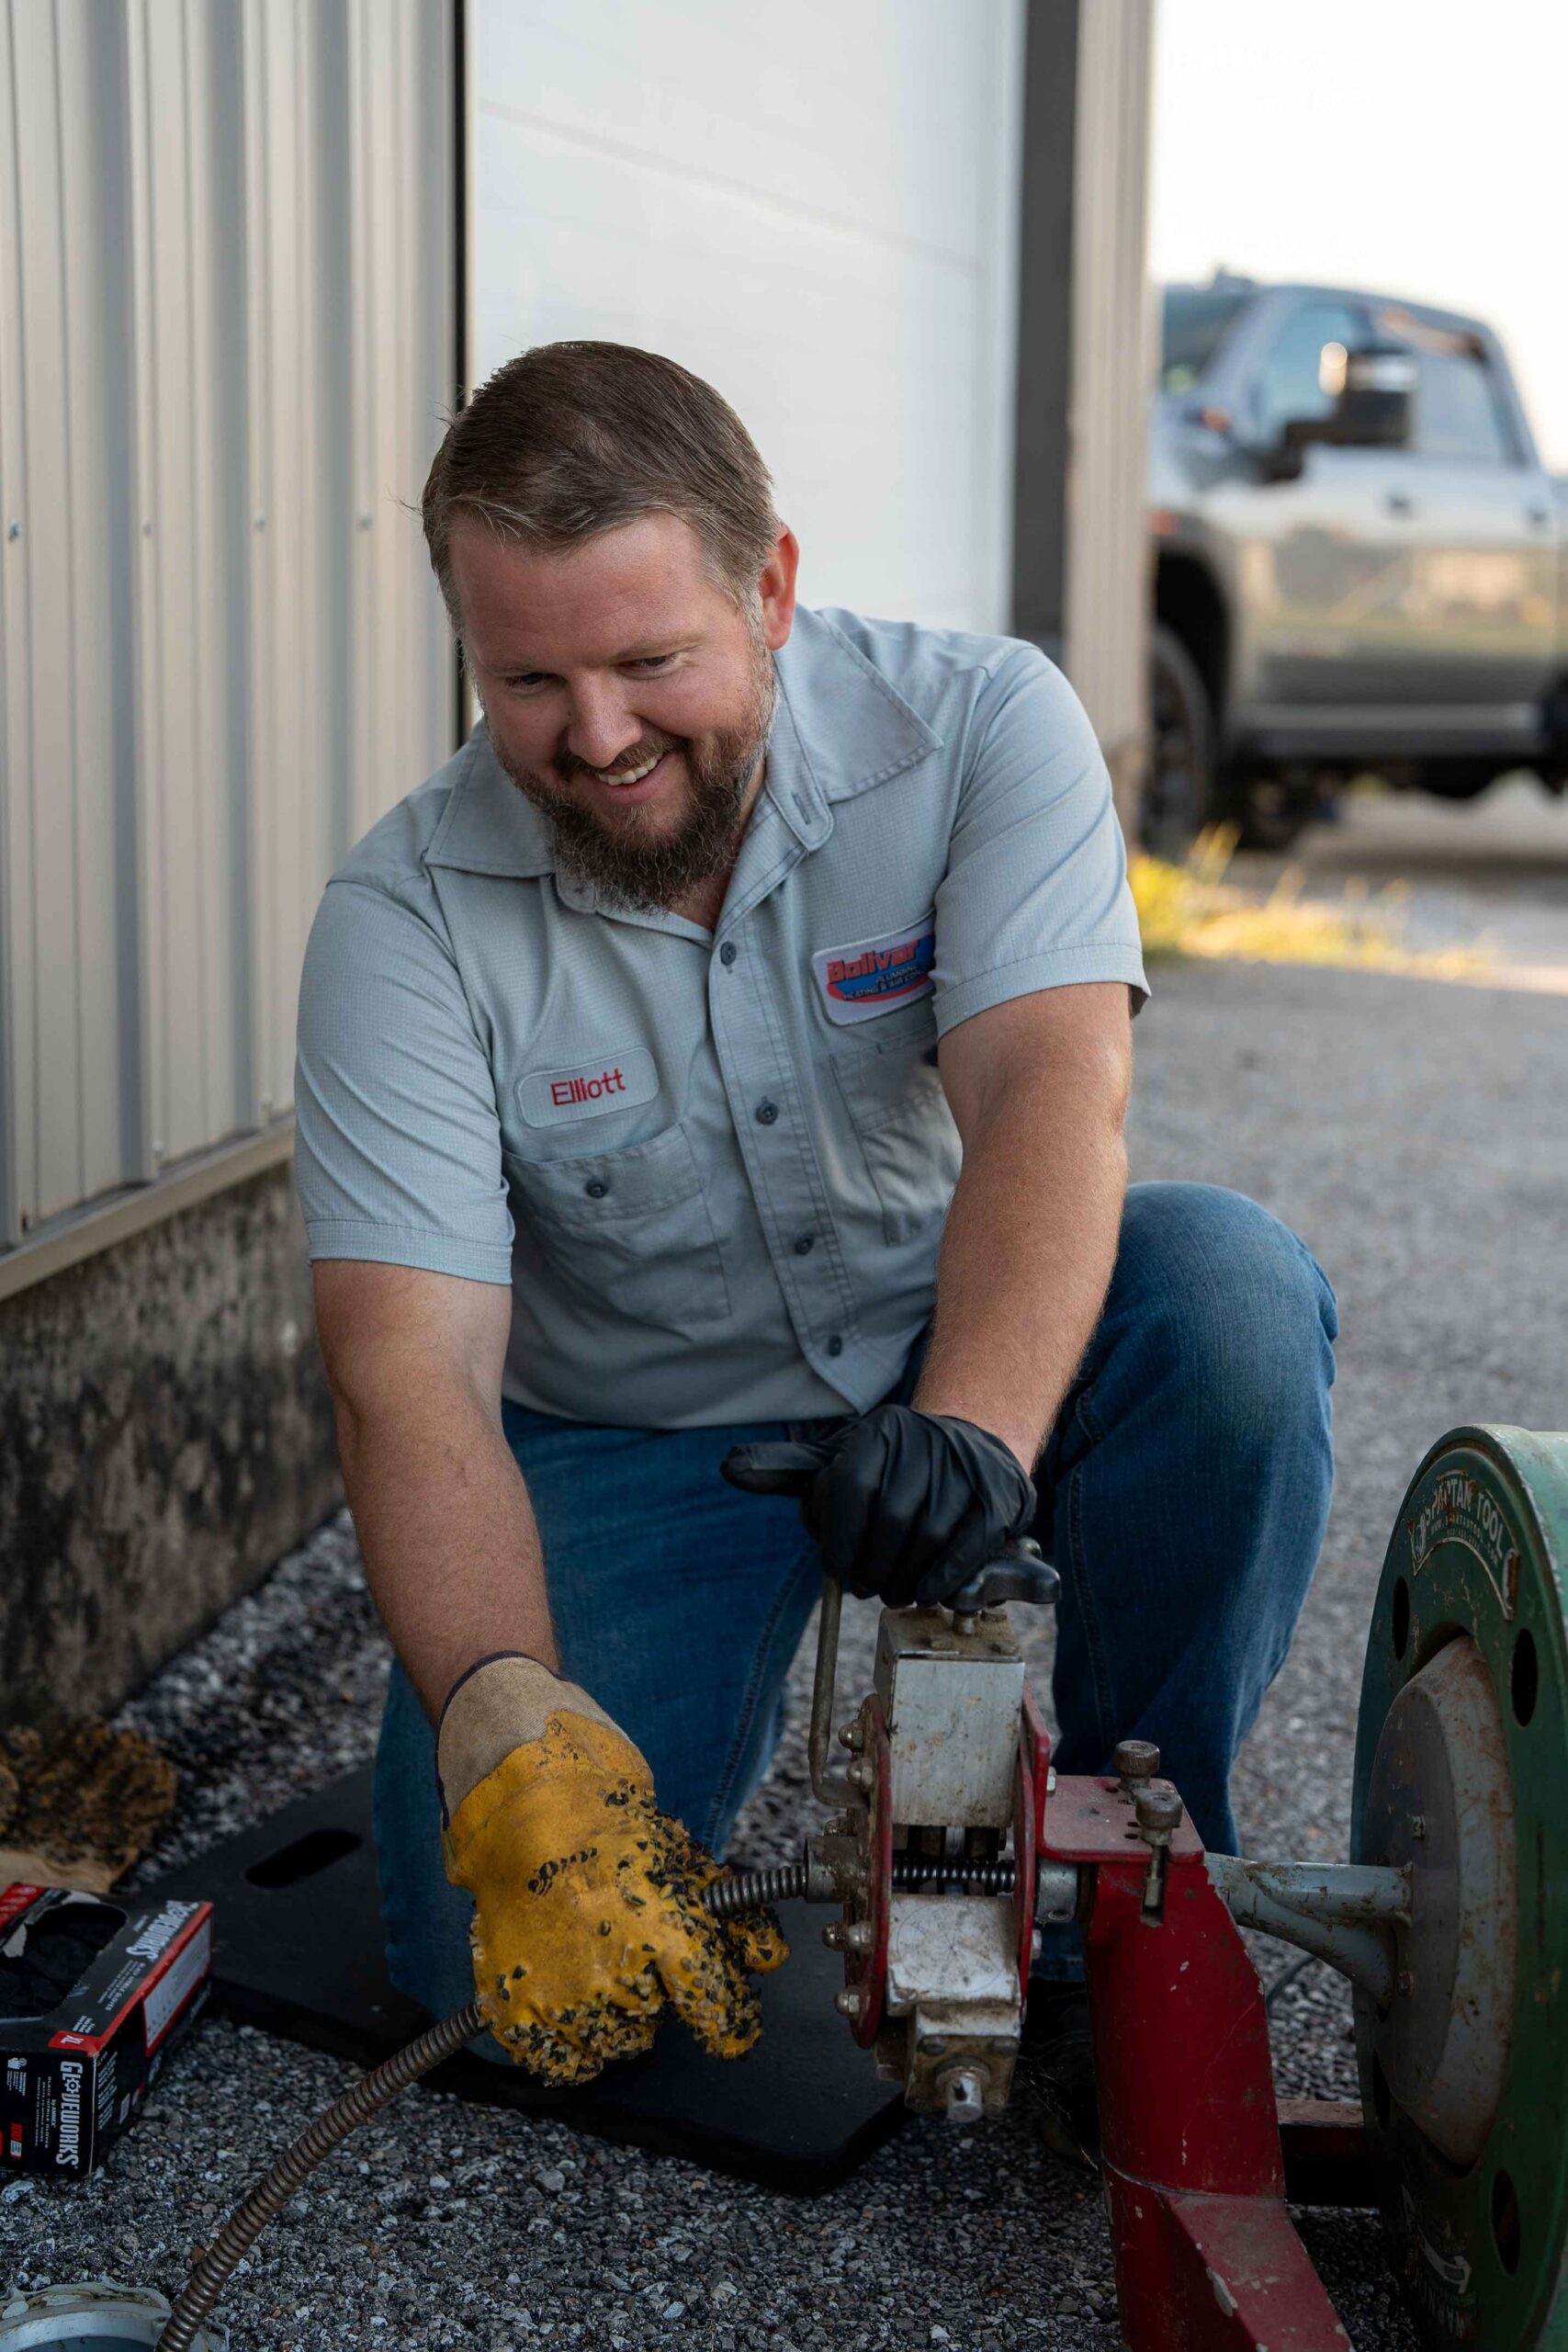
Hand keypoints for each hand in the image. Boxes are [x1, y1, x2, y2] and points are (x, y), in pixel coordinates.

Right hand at [439, 1657, 785, 2080]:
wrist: (525, 1806)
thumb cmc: (607, 1829)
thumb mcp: (681, 1861)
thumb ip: (731, 1916)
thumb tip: (769, 1960)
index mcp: (663, 1932)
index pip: (713, 2007)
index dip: (728, 2022)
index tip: (730, 2026)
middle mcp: (614, 1972)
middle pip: (659, 2024)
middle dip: (656, 1994)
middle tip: (634, 1948)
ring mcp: (560, 1995)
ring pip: (615, 2042)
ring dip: (616, 2016)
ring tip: (597, 1960)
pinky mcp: (516, 2009)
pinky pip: (564, 2061)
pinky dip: (572, 2041)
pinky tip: (571, 1998)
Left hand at [722, 1403, 1035, 1607]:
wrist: (973, 1450)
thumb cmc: (891, 1468)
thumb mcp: (838, 1459)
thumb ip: (788, 1470)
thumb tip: (728, 1468)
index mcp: (880, 1430)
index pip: (850, 1486)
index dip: (838, 1539)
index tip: (836, 1570)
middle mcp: (926, 1440)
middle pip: (891, 1518)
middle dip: (872, 1567)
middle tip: (865, 1590)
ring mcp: (967, 1466)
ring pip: (929, 1536)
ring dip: (906, 1579)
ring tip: (894, 1593)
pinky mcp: (1000, 1496)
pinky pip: (970, 1546)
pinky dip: (945, 1578)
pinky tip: (928, 1593)